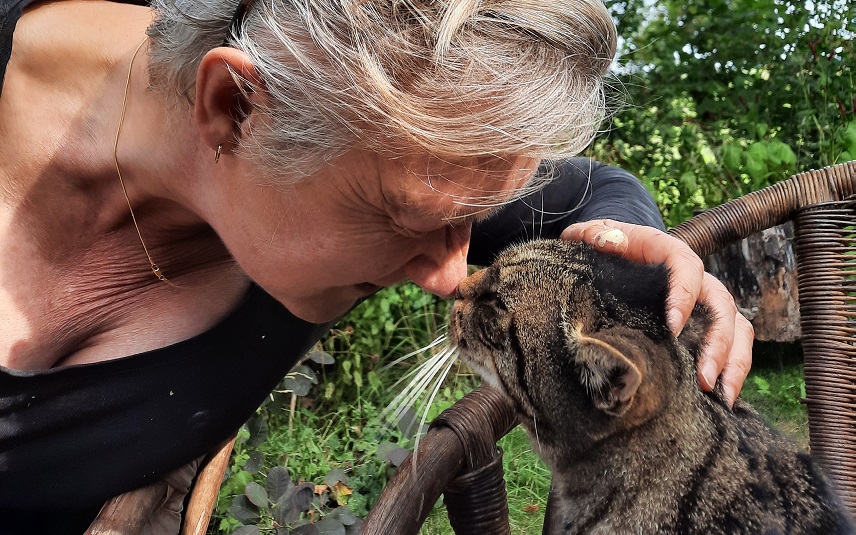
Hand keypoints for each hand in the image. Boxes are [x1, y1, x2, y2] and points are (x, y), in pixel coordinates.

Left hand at [561, 219, 753, 406]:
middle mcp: (696, 277)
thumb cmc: (605, 247)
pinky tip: (723, 401)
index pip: (687, 267)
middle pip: (721, 304)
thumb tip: (606, 240)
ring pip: (737, 328)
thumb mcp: (595, 235)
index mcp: (668, 252)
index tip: (673, 327)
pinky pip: (734, 346)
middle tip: (703, 376)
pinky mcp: (706, 325)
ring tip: (719, 395)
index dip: (684, 295)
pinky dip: (733, 372)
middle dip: (718, 343)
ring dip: (733, 363)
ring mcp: (704, 302)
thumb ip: (595, 234)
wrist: (616, 254)